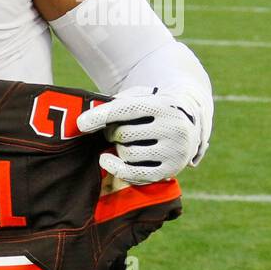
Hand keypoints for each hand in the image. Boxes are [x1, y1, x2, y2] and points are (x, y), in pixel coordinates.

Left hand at [76, 85, 201, 184]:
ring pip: (127, 154)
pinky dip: (116, 168)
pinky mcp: (171, 170)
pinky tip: (105, 160)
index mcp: (164, 105)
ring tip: (124, 141)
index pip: (126, 110)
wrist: (189, 121)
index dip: (100, 116)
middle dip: (110, 133)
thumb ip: (118, 102)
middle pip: (123, 134)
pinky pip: (134, 173)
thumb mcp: (142, 95)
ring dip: (117, 148)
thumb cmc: (154, 108)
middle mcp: (174, 128)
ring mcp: (174, 151)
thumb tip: (88, 118)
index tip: (81, 123)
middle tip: (112, 130)